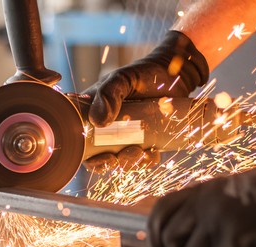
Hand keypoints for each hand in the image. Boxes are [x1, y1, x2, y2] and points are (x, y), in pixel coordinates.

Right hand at [81, 31, 208, 172]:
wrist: (173, 75)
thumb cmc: (142, 73)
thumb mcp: (121, 79)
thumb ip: (108, 94)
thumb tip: (97, 121)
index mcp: (93, 114)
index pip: (82, 141)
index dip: (90, 157)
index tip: (104, 157)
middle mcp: (107, 128)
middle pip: (100, 157)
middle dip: (110, 163)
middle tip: (122, 157)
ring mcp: (127, 136)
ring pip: (122, 161)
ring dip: (130, 163)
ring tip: (141, 153)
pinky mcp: (145, 141)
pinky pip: (143, 159)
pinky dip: (148, 160)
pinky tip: (153, 152)